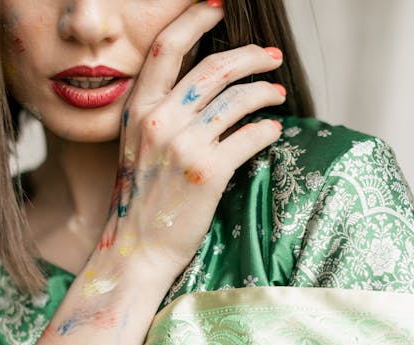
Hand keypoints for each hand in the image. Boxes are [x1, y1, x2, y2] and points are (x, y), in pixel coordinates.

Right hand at [97, 1, 285, 284]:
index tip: (218, 8)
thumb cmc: (140, 199)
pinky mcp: (209, 172)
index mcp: (138, 110)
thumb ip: (161, 113)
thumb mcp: (136, 147)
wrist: (136, 250)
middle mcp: (159, 121)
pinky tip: (272, 129)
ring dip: (266, 92)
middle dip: (251, 56)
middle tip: (271, 57)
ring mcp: (184, 146)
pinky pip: (250, 135)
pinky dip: (267, 128)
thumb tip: (203, 86)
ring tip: (277, 95)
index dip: (195, 20)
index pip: (167, 48)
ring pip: (238, 99)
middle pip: (215, 68)